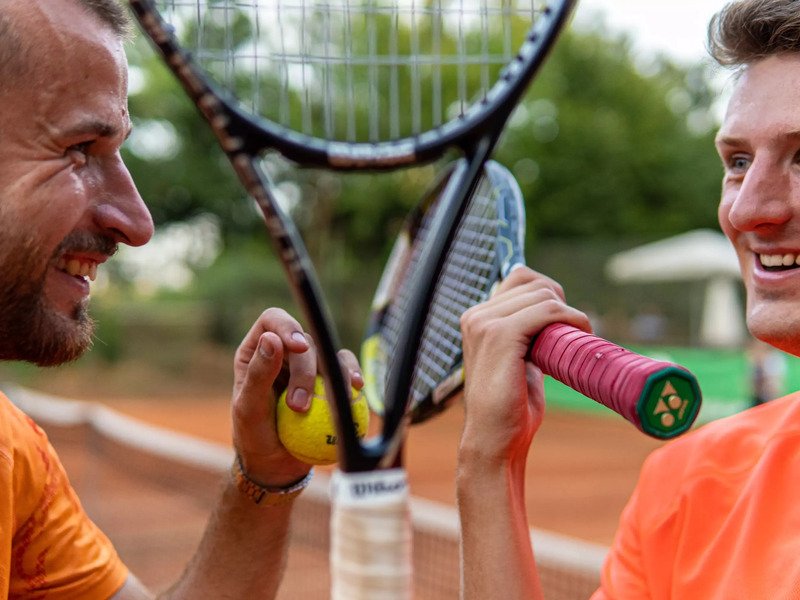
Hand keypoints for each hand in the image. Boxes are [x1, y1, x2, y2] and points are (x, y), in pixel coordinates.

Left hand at [231, 308, 361, 486]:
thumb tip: (272, 338)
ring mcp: (309, 367)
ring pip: (328, 354)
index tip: (298, 346)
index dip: (287, 326)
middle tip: (299, 406)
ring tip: (328, 406)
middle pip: (305, 340)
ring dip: (332, 377)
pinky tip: (356, 389)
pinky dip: (352, 377)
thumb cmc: (254, 436)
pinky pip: (345, 370)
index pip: (273, 320)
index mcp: (258, 350)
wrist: (276, 464)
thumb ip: (259, 374)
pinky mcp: (329, 382)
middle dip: (306, 370)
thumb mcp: (248, 408)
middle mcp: (284, 353)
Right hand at [459, 267, 589, 463]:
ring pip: (543, 294)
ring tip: (573, 344)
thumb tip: (552, 307)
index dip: (549, 294)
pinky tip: (581, 336)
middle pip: (534, 283)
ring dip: (568, 315)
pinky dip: (572, 319)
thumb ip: (525, 332)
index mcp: (476, 318)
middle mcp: (475, 315)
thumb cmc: (510, 407)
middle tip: (572, 337)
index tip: (563, 322)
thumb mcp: (517, 359)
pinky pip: (548, 310)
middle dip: (561, 304)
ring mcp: (484, 323)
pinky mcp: (500, 334)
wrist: (495, 441)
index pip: (520, 277)